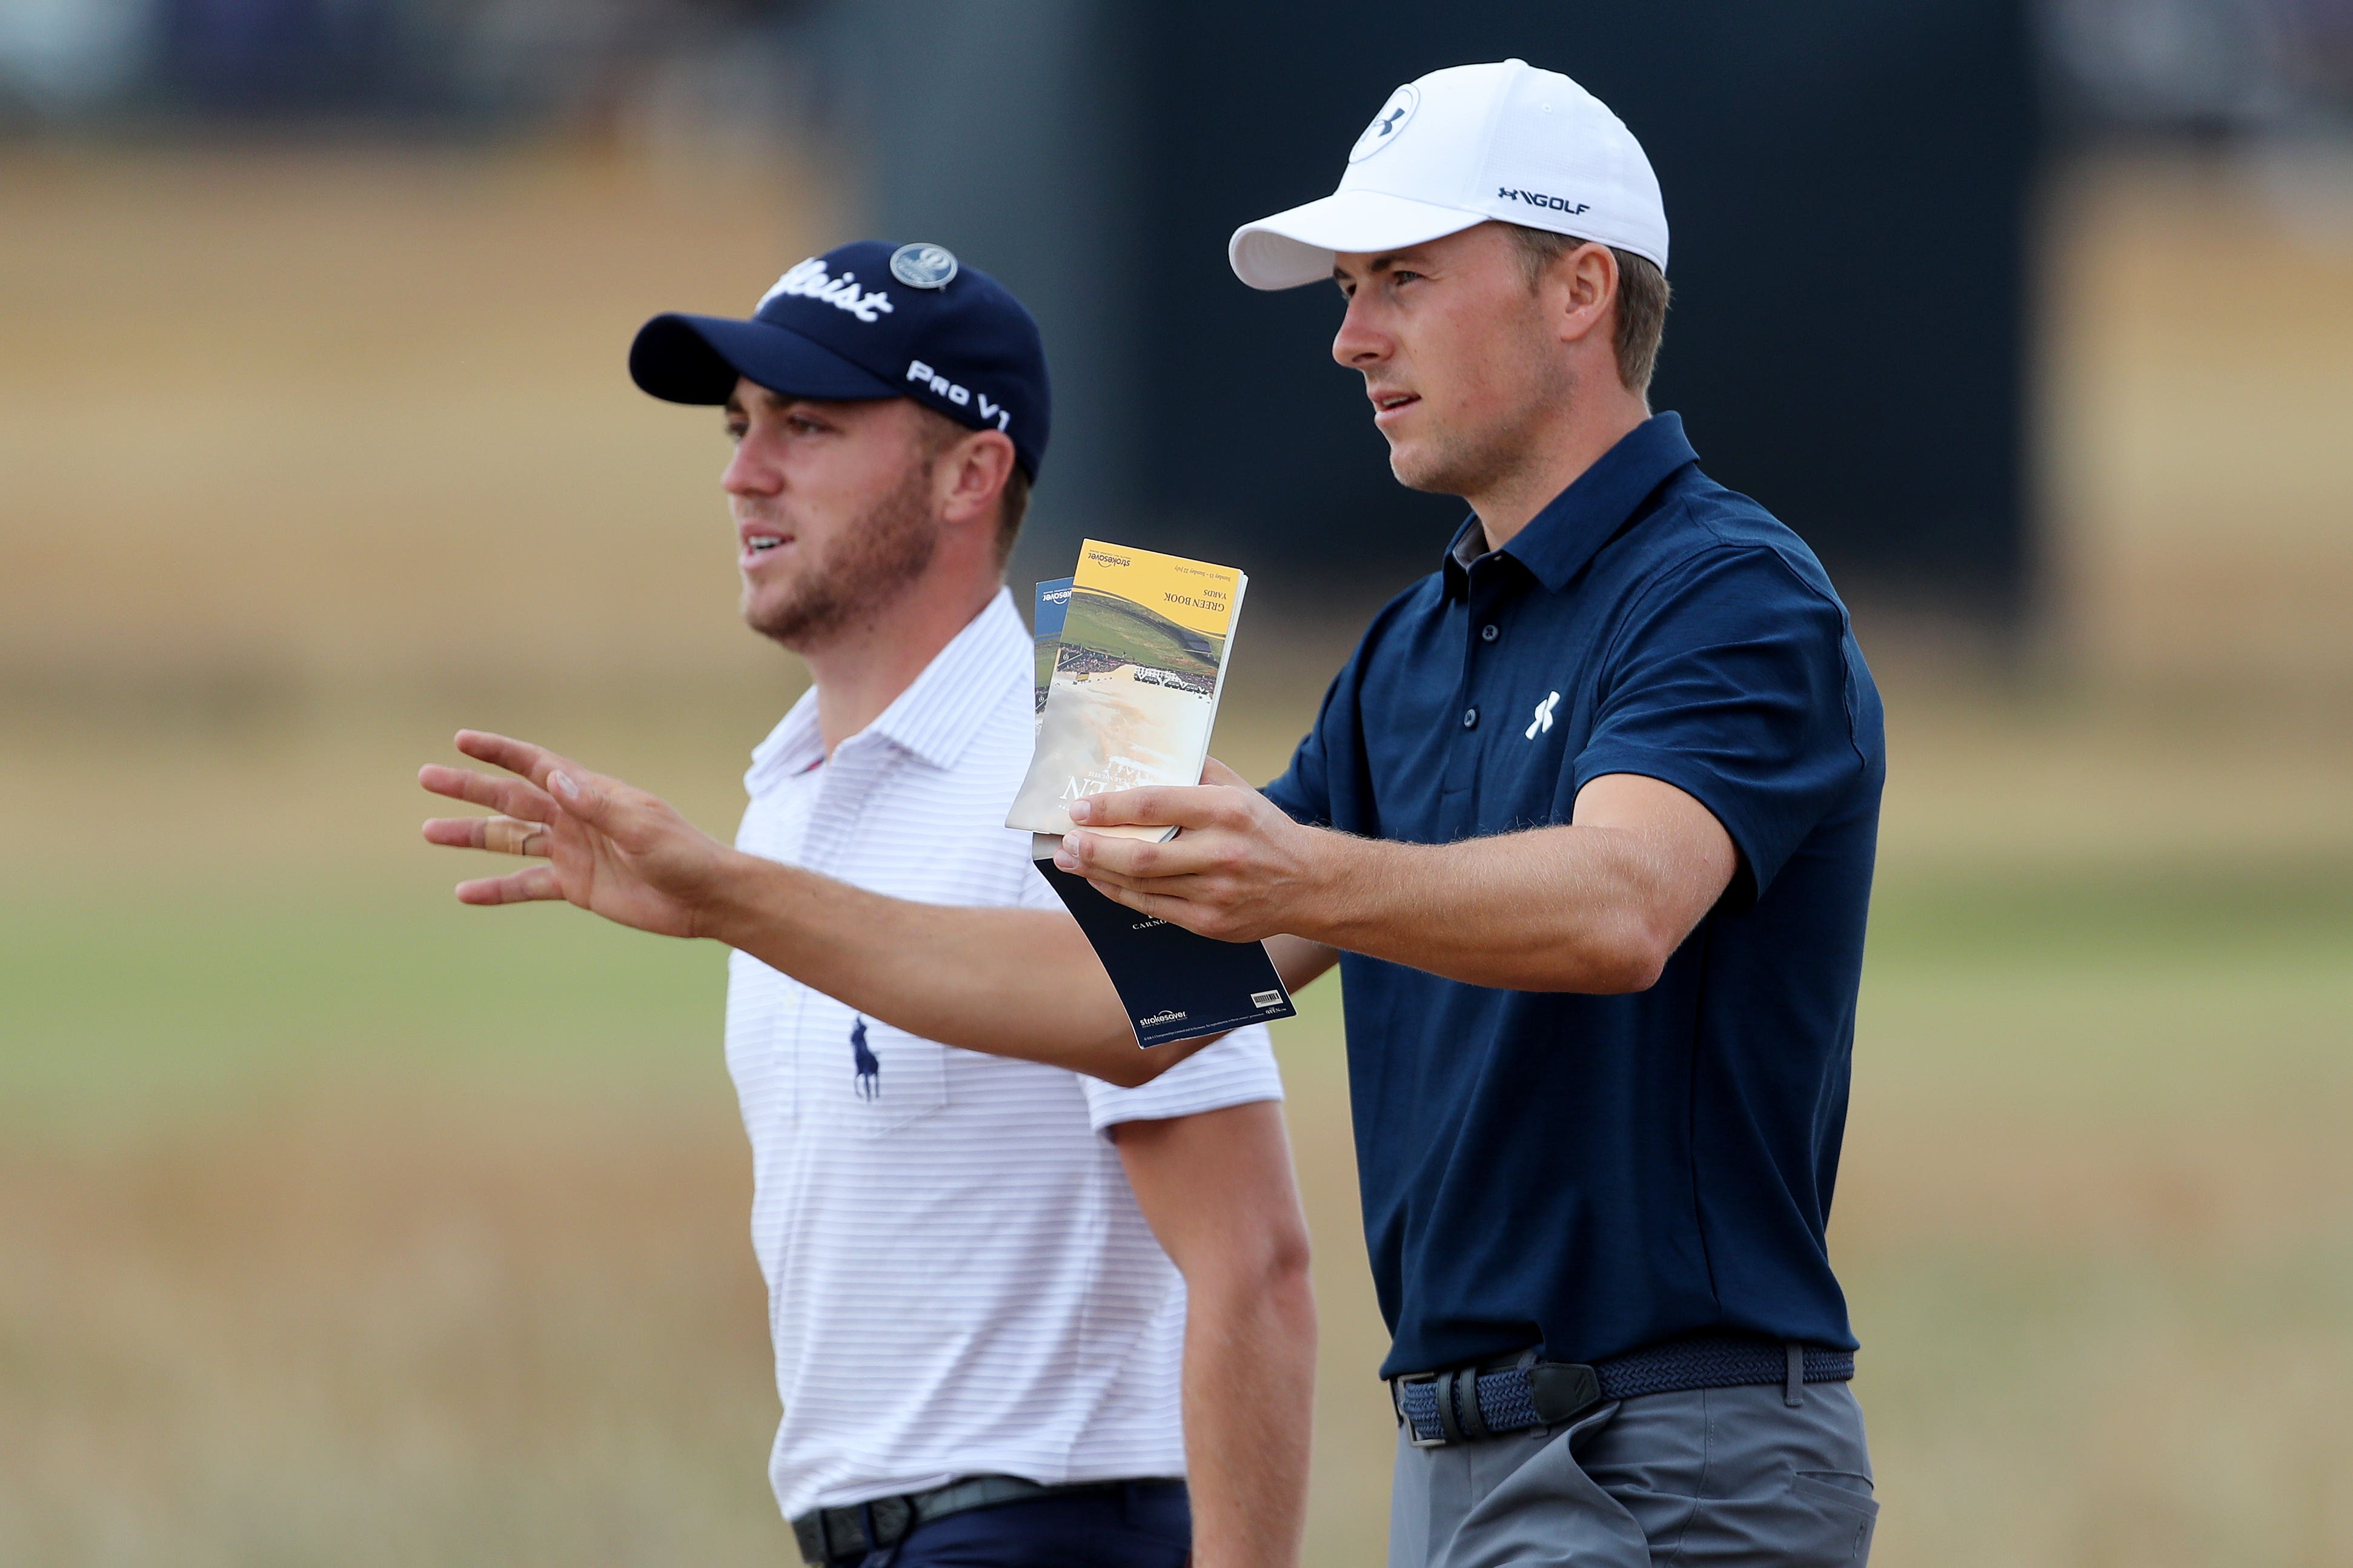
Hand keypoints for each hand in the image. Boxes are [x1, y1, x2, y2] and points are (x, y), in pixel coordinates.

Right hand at [419, 730, 737, 938]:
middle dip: (470, 789)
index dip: (500, 752)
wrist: (705, 897)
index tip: (462, 739)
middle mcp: (575, 818)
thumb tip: (555, 777)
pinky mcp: (576, 885)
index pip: (536, 765)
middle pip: (511, 799)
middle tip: (427, 776)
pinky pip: (526, 885)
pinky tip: (464, 892)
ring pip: (511, 841)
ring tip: (430, 831)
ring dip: (472, 836)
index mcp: (591, 794)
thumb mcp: (641, 827)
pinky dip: (496, 889)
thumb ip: (598, 806)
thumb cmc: (683, 854)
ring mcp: (573, 851)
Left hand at [1054, 758, 1326, 942]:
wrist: (1308, 882)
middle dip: (1095, 849)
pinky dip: (1120, 894)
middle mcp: (1221, 852)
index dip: (1110, 808)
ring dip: (1098, 873)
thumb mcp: (1238, 787)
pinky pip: (1152, 908)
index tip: (1080, 808)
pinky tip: (1100, 881)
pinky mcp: (1210, 923)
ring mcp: (1215, 893)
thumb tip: (1141, 756)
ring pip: (1142, 885)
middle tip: (1067, 841)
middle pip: (1142, 855)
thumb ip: (1194, 769)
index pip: (1154, 805)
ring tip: (1070, 860)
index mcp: (1225, 810)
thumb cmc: (1263, 829)